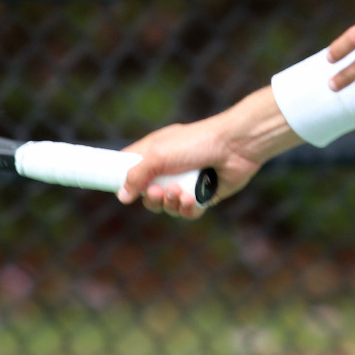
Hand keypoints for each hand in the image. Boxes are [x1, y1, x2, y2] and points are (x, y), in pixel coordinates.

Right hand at [118, 115, 265, 220]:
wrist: (235, 146)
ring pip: (168, 205)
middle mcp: (170, 167)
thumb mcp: (159, 154)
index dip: (124, 178)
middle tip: (156, 192)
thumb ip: (136, 174)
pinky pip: (188, 211)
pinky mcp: (204, 195)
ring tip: (179, 192)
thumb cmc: (196, 142)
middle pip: (148, 194)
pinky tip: (191, 199)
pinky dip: (187, 209)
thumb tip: (122, 195)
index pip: (132, 166)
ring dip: (171, 203)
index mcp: (157, 152)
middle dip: (151, 198)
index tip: (118, 189)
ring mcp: (187, 182)